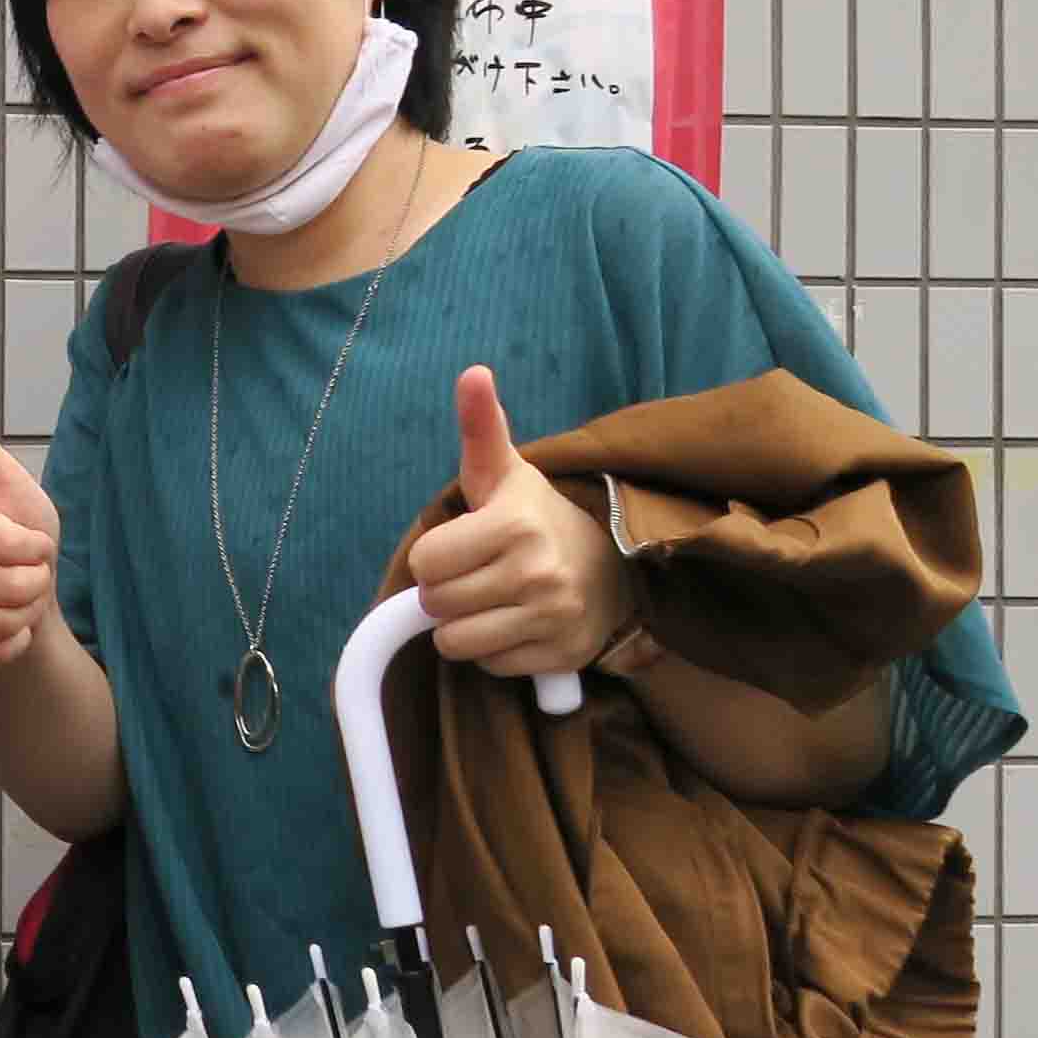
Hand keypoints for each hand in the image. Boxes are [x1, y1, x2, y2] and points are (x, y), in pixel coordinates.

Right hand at [0, 384, 62, 667]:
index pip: (10, 547)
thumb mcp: (8, 482)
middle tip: (28, 574)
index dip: (37, 549)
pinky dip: (10, 646)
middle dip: (36, 585)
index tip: (31, 541)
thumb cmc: (16, 529)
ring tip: (16, 599)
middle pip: (8, 589)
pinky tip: (7, 627)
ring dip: (24, 616)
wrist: (12, 589)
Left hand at [407, 365, 633, 674]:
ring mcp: (552, 619)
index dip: (433, 557)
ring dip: (463, 626)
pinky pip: (490, 666)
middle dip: (446, 592)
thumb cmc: (538, 516)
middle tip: (477, 574)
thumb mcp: (505, 472)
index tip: (461, 546)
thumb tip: (472, 372)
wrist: (613, 563)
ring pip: (456, 643)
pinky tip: (516, 622)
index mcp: (515, 526)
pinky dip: (494, 650)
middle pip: (437, 605)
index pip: (424, 564)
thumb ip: (481, 426)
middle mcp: (537, 574)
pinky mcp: (561, 657)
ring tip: (491, 600)